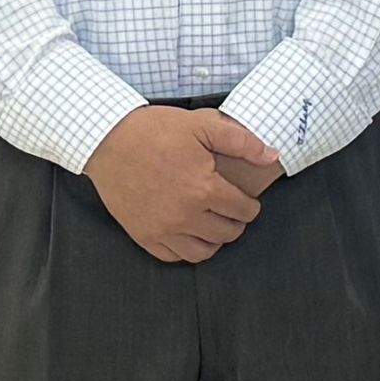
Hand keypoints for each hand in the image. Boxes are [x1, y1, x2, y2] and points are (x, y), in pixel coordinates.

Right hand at [90, 106, 267, 264]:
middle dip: (235, 222)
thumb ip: (241, 141)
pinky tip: (187, 234)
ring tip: (212, 225)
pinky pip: (173, 256)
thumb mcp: (201, 124)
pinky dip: (185, 249)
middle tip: (231, 211)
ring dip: (213, 240)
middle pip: (227, 233)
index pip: (243, 210)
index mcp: (204, 188)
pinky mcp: (143, 235)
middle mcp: (185, 215)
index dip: (250, 206)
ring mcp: (162, 229)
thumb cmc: (154, 129)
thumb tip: (272, 155)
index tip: (247, 201)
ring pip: (203, 252)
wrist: (107, 139)